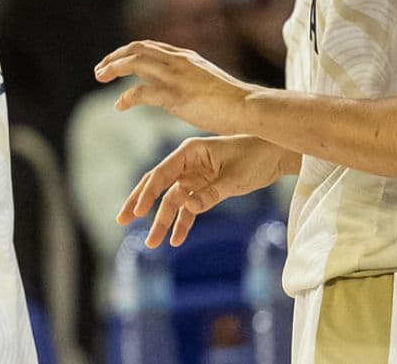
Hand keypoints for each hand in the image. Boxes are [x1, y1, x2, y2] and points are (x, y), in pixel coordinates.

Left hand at [94, 39, 250, 134]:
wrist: (248, 108)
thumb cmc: (231, 101)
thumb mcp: (204, 81)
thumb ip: (187, 79)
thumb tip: (172, 90)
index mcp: (185, 57)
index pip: (148, 46)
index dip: (127, 52)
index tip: (114, 61)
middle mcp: (177, 61)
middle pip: (136, 49)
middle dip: (114, 57)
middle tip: (99, 70)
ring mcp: (176, 76)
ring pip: (134, 62)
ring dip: (112, 68)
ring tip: (100, 76)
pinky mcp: (175, 95)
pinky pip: (141, 92)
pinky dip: (126, 97)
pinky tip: (120, 105)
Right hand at [117, 135, 288, 247]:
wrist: (275, 154)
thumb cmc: (254, 158)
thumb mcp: (234, 178)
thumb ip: (210, 193)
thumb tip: (186, 208)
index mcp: (189, 152)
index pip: (161, 174)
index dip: (147, 194)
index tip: (137, 212)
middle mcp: (187, 164)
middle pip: (157, 185)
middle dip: (140, 204)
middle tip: (121, 219)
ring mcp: (194, 177)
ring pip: (172, 201)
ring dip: (162, 221)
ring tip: (152, 243)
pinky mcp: (205, 188)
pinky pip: (190, 208)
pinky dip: (183, 223)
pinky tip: (176, 240)